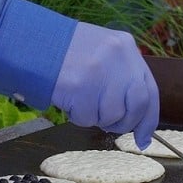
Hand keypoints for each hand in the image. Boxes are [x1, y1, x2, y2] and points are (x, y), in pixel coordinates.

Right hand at [50, 22, 159, 149]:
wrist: (33, 43)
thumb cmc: (65, 52)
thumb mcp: (101, 52)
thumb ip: (120, 78)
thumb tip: (135, 119)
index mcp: (126, 46)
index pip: (149, 90)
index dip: (148, 119)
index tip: (144, 139)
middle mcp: (118, 57)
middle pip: (138, 104)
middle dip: (125, 122)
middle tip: (108, 124)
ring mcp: (100, 72)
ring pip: (112, 114)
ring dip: (96, 117)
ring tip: (80, 101)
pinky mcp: (81, 87)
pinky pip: (88, 118)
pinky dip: (78, 116)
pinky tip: (69, 100)